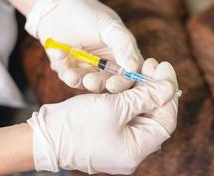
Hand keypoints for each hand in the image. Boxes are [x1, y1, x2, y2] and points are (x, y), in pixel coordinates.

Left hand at [25, 0, 142, 92]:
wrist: (55, 6)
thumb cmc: (87, 13)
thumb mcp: (110, 26)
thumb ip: (125, 46)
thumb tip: (134, 68)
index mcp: (123, 56)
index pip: (129, 75)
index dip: (123, 83)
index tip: (113, 83)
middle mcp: (107, 66)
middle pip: (109, 85)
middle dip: (100, 84)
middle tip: (90, 81)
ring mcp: (88, 70)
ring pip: (87, 85)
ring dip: (79, 79)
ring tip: (70, 71)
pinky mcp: (70, 71)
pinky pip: (68, 77)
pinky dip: (63, 67)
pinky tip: (58, 52)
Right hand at [27, 58, 178, 173]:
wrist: (44, 137)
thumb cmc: (76, 125)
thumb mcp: (114, 107)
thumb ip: (144, 97)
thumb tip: (170, 88)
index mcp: (136, 150)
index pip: (166, 119)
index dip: (168, 92)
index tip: (166, 67)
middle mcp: (132, 148)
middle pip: (154, 115)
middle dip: (155, 88)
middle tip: (152, 63)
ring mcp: (121, 141)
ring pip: (141, 112)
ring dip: (142, 89)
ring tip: (142, 66)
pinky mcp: (111, 132)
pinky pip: (128, 114)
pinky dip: (130, 96)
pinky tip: (129, 78)